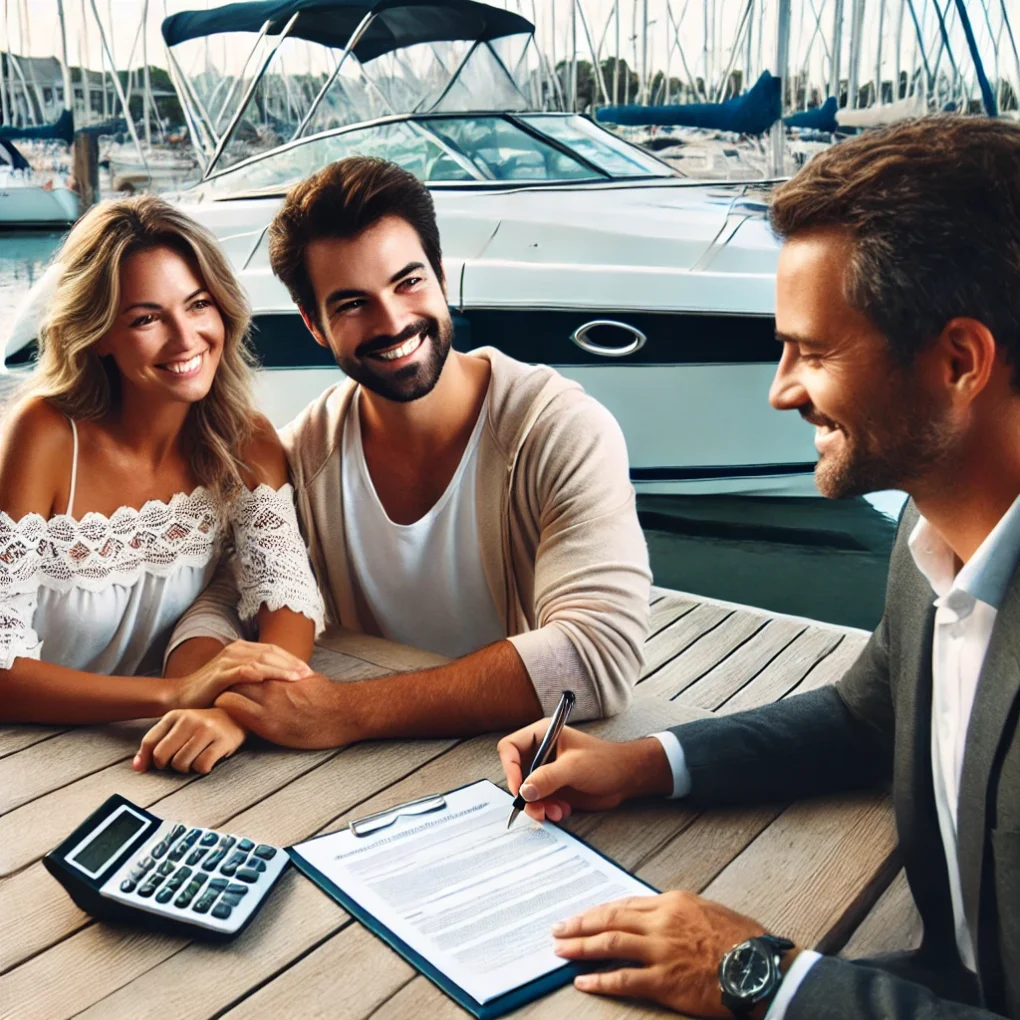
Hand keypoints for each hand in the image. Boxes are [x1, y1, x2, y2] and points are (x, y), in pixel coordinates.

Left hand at [133, 708, 246, 774]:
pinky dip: (202, 769)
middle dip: (167, 765)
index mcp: (175, 715)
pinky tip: (208, 760)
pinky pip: (201, 766)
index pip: (149, 742)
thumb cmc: (202, 727)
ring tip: (195, 759)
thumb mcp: (179, 727)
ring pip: (181, 764)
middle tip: (178, 762)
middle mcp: (189, 719)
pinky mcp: (222, 740)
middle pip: (162, 756)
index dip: (147, 760)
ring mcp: (207, 729)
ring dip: (186, 768)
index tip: (152, 767)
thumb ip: (156, 743)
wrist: (236, 716)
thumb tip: (138, 768)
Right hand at [169, 640, 312, 710]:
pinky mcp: (220, 673)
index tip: (308, 671)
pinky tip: (273, 680)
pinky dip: (260, 674)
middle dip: (292, 663)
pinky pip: (244, 671)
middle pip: (271, 653)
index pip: (273, 651)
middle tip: (309, 674)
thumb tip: (283, 686)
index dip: (292, 660)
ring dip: (282, 669)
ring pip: (261, 660)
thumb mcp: (238, 682)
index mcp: (242, 650)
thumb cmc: (212, 693)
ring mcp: (227, 660)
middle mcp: (236, 650)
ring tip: (298, 677)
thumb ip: (256, 679)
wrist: (180, 697)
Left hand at [215, 672, 355, 748]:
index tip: (231, 684)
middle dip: (225, 686)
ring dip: (223, 701)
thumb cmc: (330, 697)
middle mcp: (269, 686)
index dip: (237, 675)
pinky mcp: (267, 725)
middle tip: (219, 696)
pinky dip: (228, 715)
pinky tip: (227, 722)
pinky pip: (235, 714)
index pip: (245, 668)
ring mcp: (267, 704)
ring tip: (220, 710)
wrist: (344, 712)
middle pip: (233, 679)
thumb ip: (288, 677)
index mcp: (278, 675)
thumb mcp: (307, 680)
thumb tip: (283, 676)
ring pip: (229, 694)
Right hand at [497, 723, 672, 821]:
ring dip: (538, 807)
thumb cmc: (605, 762)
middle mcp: (540, 753)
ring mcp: (546, 772)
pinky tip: (563, 811)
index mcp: (542, 735)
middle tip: (536, 809)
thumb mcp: (574, 767)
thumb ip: (548, 777)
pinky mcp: (553, 788)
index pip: (510, 748)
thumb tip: (524, 791)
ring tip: (555, 812)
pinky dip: (547, 810)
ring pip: (526, 793)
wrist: (626, 778)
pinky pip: (539, 802)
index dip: (510, 768)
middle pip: (516, 774)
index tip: (519, 789)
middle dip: (525, 795)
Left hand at [553, 890, 795, 1017]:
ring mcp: (662, 951)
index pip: (625, 903)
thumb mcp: (707, 912)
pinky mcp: (666, 981)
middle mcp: (662, 922)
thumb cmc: (742, 941)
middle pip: (610, 918)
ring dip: (581, 946)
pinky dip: (600, 979)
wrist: (762, 968)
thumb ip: (677, 913)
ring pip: (610, 944)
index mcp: (672, 902)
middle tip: (558, 929)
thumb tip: (655, 917)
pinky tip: (583, 980)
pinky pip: (624, 979)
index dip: (598, 911)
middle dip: (580, 924)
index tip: (582, 916)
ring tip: (560, 950)